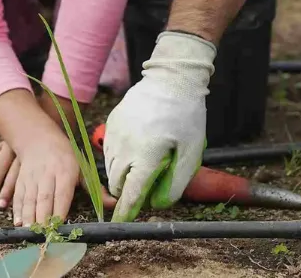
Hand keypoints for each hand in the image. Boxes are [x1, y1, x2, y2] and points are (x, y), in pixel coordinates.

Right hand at [0, 94, 116, 218]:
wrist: (38, 138)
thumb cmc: (65, 156)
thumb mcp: (83, 168)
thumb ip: (96, 189)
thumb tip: (113, 203)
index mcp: (65, 172)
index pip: (62, 193)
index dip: (59, 209)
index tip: (58, 225)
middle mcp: (47, 175)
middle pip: (43, 198)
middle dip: (42, 217)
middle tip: (44, 234)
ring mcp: (32, 177)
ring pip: (29, 199)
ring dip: (29, 216)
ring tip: (30, 230)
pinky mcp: (20, 180)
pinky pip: (18, 196)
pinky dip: (17, 210)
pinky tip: (18, 222)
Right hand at [104, 31, 213, 221]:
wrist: (172, 78)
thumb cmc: (186, 114)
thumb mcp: (190, 151)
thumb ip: (177, 180)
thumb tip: (162, 202)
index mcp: (145, 156)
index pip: (131, 192)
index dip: (125, 210)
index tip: (121, 221)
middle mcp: (125, 147)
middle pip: (116, 181)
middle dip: (124, 190)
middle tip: (139, 189)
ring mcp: (116, 132)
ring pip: (110, 164)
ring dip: (121, 172)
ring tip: (140, 166)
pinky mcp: (113, 121)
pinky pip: (110, 146)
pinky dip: (119, 154)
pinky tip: (136, 147)